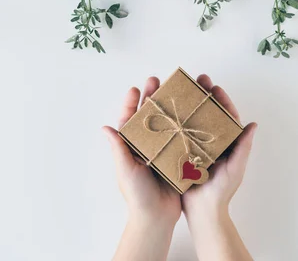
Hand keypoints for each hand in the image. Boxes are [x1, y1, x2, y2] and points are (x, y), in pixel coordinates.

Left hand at [103, 76, 180, 226]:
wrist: (156, 217)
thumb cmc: (137, 196)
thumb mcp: (125, 170)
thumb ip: (119, 149)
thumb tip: (106, 128)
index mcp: (132, 146)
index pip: (130, 120)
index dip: (132, 103)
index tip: (135, 89)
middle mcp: (147, 145)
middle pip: (150, 116)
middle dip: (152, 97)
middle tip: (156, 80)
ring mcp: (163, 150)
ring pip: (166, 122)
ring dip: (170, 106)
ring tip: (175, 89)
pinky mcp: (178, 157)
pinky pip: (181, 136)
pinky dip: (185, 123)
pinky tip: (191, 111)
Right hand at [181, 74, 256, 260]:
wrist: (203, 212)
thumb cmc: (222, 192)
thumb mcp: (235, 168)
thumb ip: (243, 147)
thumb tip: (253, 125)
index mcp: (227, 143)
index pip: (226, 116)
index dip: (221, 99)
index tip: (214, 86)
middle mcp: (212, 142)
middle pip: (209, 113)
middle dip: (203, 95)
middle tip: (197, 80)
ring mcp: (197, 146)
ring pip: (194, 120)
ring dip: (189, 104)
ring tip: (181, 89)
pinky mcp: (183, 153)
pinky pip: (180, 134)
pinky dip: (176, 121)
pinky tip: (168, 111)